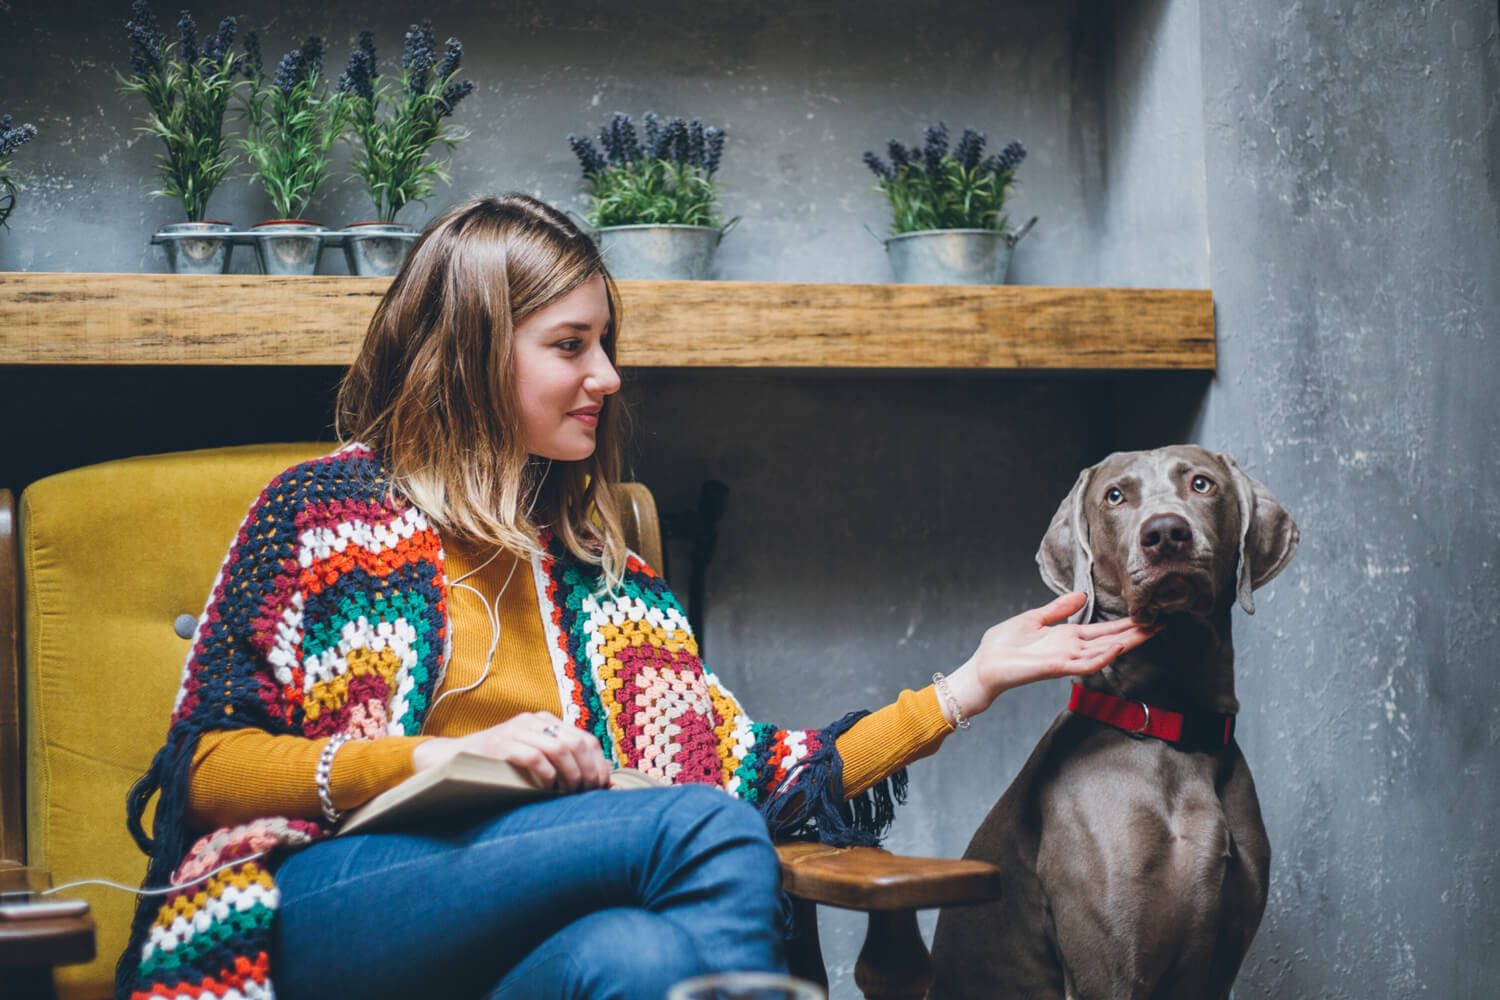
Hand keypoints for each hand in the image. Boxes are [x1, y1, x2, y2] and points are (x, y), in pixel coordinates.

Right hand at [411, 711, 610, 793]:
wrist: (453, 760)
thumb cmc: (499, 766)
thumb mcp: (534, 758)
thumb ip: (563, 764)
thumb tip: (601, 783)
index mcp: (546, 721)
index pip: (585, 739)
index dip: (598, 764)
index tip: (601, 787)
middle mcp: (533, 721)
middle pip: (576, 743)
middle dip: (587, 773)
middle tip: (586, 794)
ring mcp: (516, 730)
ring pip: (559, 749)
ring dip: (570, 775)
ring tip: (568, 793)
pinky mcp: (500, 744)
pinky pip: (533, 757)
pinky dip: (546, 775)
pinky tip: (547, 789)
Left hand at [942, 593, 1160, 722]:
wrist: (984, 665)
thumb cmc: (1004, 644)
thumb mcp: (1034, 618)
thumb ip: (1058, 609)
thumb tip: (1082, 596)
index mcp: (1067, 636)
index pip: (1103, 630)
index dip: (1125, 624)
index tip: (1147, 615)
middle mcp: (1071, 648)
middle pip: (1111, 640)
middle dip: (1135, 633)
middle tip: (1162, 622)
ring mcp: (1066, 659)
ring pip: (1104, 651)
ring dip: (1127, 642)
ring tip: (1149, 631)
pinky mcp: (1056, 667)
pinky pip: (1085, 663)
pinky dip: (1102, 656)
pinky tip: (1117, 646)